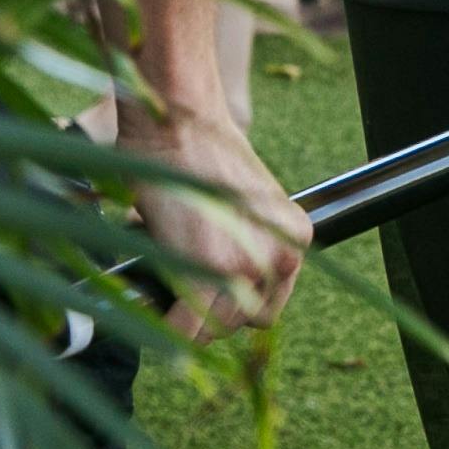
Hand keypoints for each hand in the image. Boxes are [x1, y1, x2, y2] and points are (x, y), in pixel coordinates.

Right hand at [126, 102, 314, 341]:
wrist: (180, 119)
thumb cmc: (195, 151)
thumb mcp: (239, 203)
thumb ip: (242, 242)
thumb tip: (218, 286)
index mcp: (295, 236)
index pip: (268, 304)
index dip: (232, 305)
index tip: (206, 297)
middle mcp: (284, 254)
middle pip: (244, 322)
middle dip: (207, 314)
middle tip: (178, 291)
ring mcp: (252, 265)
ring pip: (215, 329)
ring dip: (185, 321)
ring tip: (164, 291)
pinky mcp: (215, 270)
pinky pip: (187, 327)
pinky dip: (165, 328)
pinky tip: (152, 313)